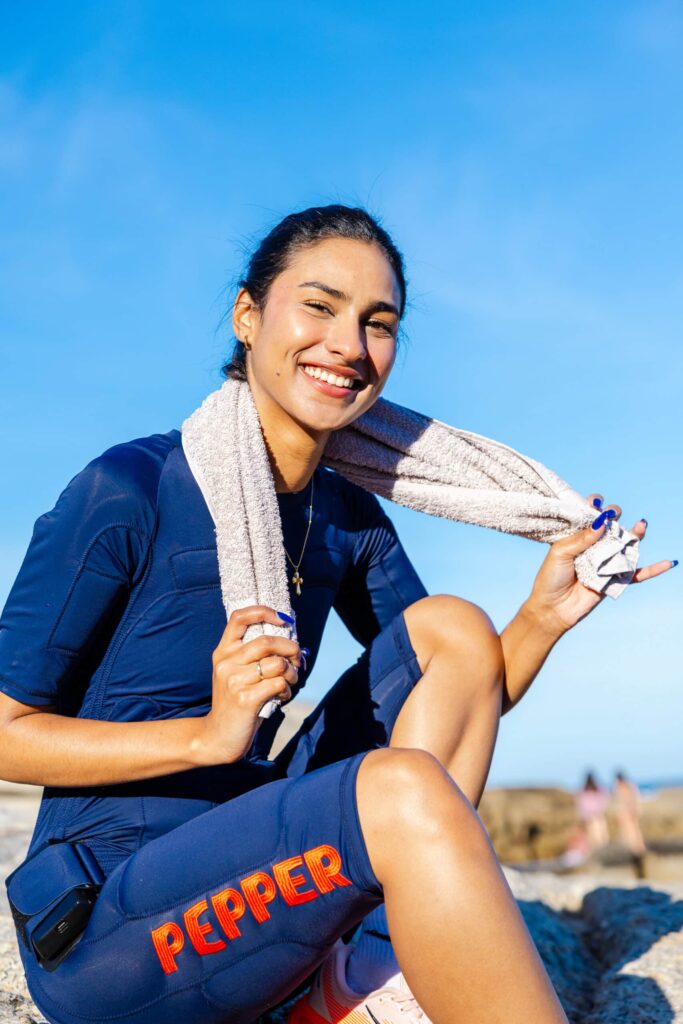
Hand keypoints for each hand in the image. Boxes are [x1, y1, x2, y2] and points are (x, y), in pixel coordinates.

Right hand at [197, 605, 302, 765]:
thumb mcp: (238, 674)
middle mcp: (226, 662)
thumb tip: (294, 646)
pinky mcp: (245, 699)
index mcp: (223, 651)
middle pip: (267, 641)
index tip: (283, 620)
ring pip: (277, 664)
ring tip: (289, 682)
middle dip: (291, 648)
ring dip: (292, 673)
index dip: (264, 612)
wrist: (218, 737)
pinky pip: (278, 684)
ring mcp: (234, 680)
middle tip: (298, 660)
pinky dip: (287, 689)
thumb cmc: (236, 702)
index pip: (239, 618)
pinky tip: (281, 695)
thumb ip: (256, 657)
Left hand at [526, 493, 675, 634]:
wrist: (553, 608)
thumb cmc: (551, 577)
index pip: (590, 516)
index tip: (595, 502)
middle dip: (614, 515)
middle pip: (611, 525)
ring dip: (636, 534)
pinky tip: (669, 562)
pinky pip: (638, 574)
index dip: (594, 506)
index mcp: (578, 536)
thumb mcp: (560, 553)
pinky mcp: (615, 579)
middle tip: (612, 515)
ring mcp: (606, 561)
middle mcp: (594, 546)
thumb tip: (602, 522)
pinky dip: (654, 569)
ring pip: (626, 545)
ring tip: (642, 525)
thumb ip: (581, 538)